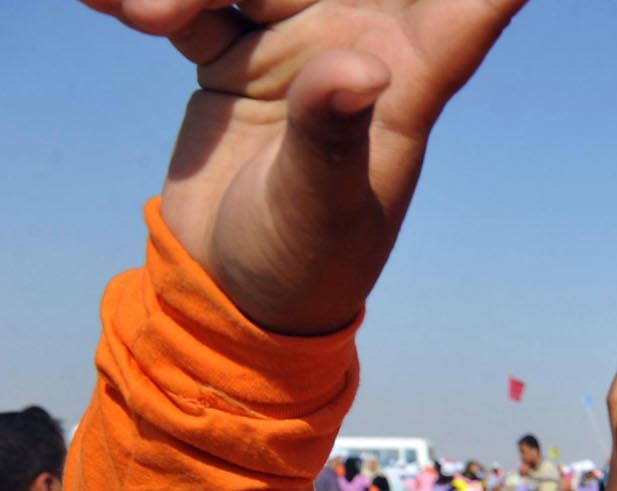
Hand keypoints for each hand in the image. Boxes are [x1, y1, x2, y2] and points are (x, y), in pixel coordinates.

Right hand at [83, 0, 528, 334]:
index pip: (464, 7)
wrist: (235, 293)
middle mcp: (357, 46)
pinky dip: (151, 0)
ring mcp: (293, 45)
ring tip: (149, 16)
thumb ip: (332, 134)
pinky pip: (194, 3)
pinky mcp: (232, 54)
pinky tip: (110, 4)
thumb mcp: (322, 207)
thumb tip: (359, 71)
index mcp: (409, 80)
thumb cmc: (309, 265)